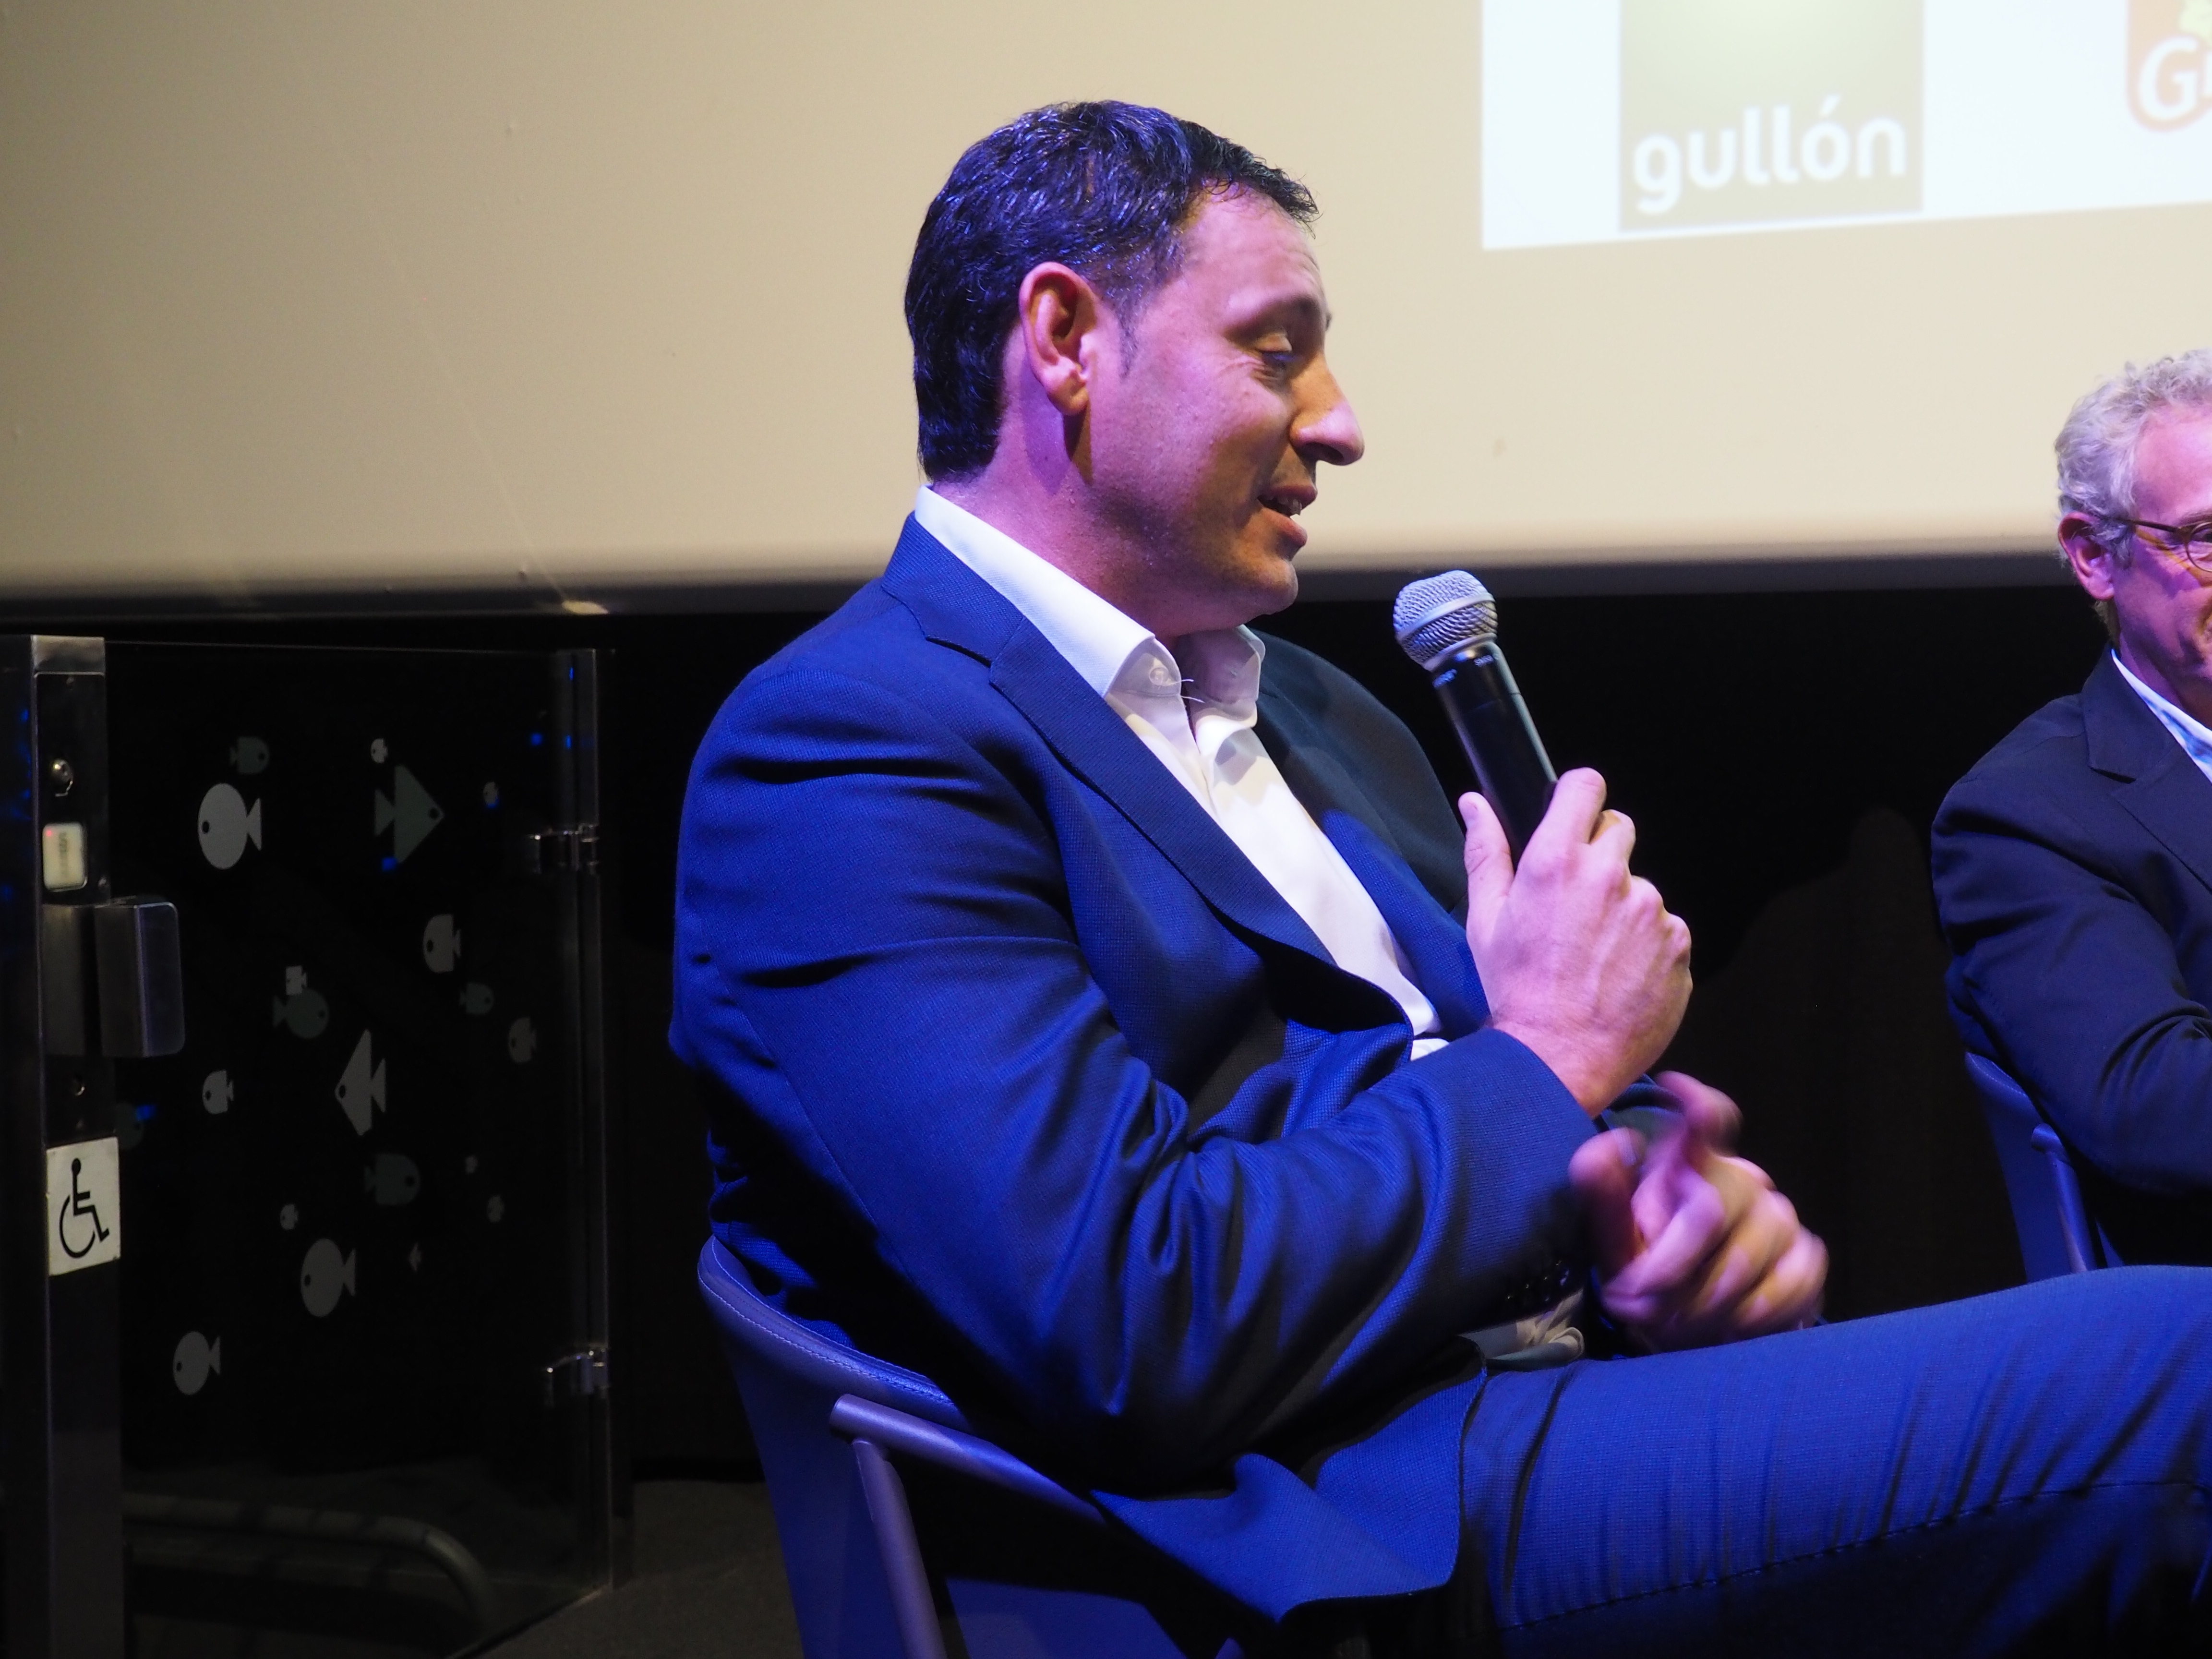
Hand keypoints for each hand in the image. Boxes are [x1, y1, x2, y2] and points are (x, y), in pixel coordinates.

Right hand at [1462, 771, 1690, 1112]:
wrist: (1559, 1059)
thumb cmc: (1517, 991)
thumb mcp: (1485, 919)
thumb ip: (1485, 852)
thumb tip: (1475, 804)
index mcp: (1556, 861)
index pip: (1585, 786)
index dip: (1578, 796)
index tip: (1573, 814)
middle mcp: (1610, 876)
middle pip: (1617, 830)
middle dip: (1599, 854)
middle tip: (1577, 904)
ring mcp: (1650, 910)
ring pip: (1640, 887)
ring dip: (1623, 908)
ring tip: (1596, 953)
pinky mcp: (1678, 944)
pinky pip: (1666, 928)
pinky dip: (1647, 945)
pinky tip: (1620, 973)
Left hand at [1569, 1071, 1826, 1348]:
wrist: (1685, 1327)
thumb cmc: (1642, 1273)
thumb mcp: (1611, 1238)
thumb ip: (1601, 1193)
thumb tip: (1617, 1140)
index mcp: (1685, 1166)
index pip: (1705, 1121)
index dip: (1698, 1104)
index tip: (1676, 1085)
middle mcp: (1739, 1180)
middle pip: (1713, 1208)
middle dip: (1672, 1270)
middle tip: (1641, 1307)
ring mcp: (1779, 1216)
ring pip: (1749, 1256)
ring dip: (1705, 1303)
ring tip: (1674, 1325)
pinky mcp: (1808, 1255)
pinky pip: (1793, 1283)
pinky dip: (1755, 1316)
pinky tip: (1728, 1327)